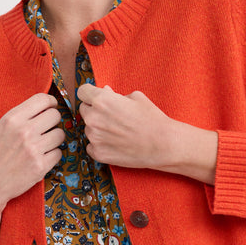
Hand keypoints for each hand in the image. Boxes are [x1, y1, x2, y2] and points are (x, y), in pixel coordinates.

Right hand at [0, 93, 64, 244]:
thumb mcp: (3, 127)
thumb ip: (23, 115)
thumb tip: (49, 104)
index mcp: (13, 118)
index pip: (43, 99)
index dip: (51, 103)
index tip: (50, 109)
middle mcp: (24, 131)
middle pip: (56, 115)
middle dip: (53, 122)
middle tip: (45, 130)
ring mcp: (33, 149)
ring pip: (60, 134)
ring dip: (54, 140)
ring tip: (42, 146)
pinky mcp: (40, 166)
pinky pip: (59, 153)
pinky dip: (53, 156)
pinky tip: (41, 158)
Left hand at [77, 84, 217, 182]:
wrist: (163, 144)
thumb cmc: (152, 118)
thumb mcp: (136, 97)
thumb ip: (114, 94)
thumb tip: (104, 91)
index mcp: (101, 101)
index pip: (82, 92)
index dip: (90, 93)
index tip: (96, 97)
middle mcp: (93, 118)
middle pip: (84, 110)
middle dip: (94, 110)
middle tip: (111, 116)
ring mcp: (94, 138)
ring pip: (89, 129)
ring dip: (98, 128)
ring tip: (118, 131)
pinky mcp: (98, 154)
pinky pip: (91, 146)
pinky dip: (100, 144)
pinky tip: (115, 143)